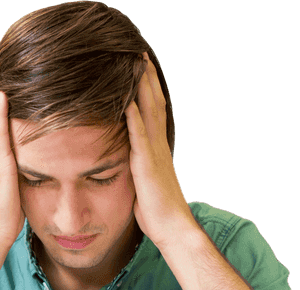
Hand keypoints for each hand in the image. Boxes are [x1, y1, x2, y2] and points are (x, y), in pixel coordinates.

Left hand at [125, 54, 194, 245]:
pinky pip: (140, 138)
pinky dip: (134, 119)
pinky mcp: (146, 166)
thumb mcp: (145, 180)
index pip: (152, 109)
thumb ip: (138, 164)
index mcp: (156, 147)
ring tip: (135, 65)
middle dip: (145, 78)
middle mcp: (157, 145)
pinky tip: (127, 103)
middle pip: (153, 103)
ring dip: (141, 89)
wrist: (172, 227)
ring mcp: (153, 154)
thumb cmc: (156, 209)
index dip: (146, 87)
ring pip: (149, 114)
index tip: (140, 66)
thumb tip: (129, 157)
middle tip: (138, 52)